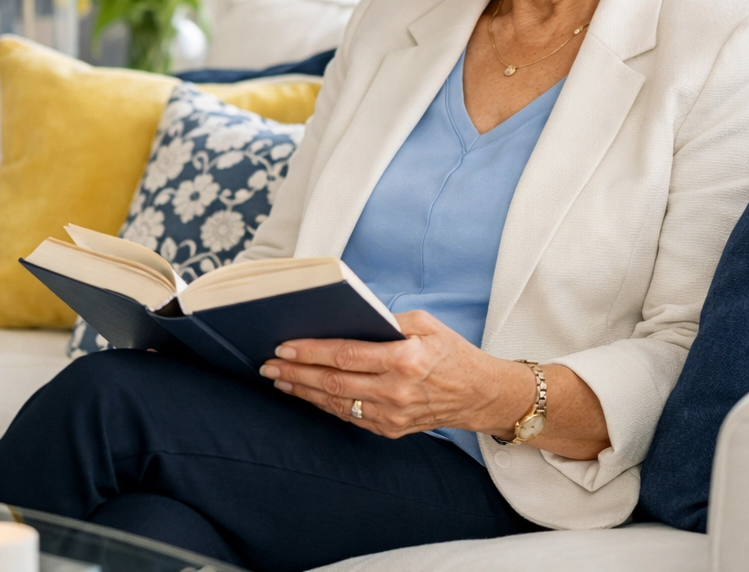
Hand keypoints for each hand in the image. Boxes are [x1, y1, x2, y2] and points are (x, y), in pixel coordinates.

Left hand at [258, 309, 530, 438]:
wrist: (480, 395)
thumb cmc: (451, 352)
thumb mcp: (426, 323)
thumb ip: (387, 321)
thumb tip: (348, 318)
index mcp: (405, 359)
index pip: (346, 355)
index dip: (312, 351)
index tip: (285, 346)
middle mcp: (396, 391)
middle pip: (333, 382)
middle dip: (296, 373)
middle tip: (268, 364)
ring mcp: (392, 416)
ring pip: (336, 403)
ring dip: (303, 392)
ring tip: (277, 380)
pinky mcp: (390, 431)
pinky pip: (349, 417)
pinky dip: (324, 404)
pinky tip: (306, 394)